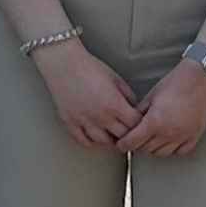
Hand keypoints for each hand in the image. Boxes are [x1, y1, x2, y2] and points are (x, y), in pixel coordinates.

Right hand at [34, 37, 140, 152]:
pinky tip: (97, 137)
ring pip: (103, 142)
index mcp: (114, 104)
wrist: (63, 64)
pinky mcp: (70, 122)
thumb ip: (128, 96)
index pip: (135, 124)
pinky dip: (92, 142)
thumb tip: (135, 110)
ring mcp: (84, 121)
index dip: (141, 125)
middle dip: (129, 135)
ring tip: (115, 136)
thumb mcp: (116, 79)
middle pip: (122, 136)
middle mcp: (100, 116)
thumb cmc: (90, 68)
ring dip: (112, 141)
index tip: (141, 123)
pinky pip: (83, 141)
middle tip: (131, 133)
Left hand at [117, 60, 205, 156]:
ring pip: (161, 153)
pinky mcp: (194, 135)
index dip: (123, 144)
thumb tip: (131, 124)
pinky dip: (173, 148)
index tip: (122, 143)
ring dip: (154, 147)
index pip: (132, 142)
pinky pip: (180, 151)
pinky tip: (170, 139)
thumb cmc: (177, 82)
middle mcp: (168, 132)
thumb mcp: (151, 96)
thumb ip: (139, 113)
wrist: (200, 78)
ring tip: (153, 138)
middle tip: (137, 137)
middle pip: (145, 149)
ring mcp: (183, 136)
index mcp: (154, 122)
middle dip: (138, 144)